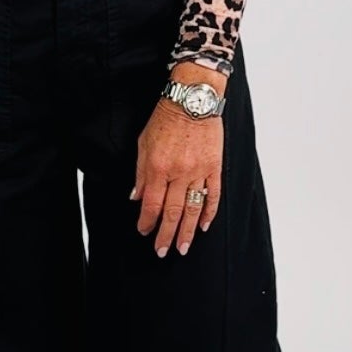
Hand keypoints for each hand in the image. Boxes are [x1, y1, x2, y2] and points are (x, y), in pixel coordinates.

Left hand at [131, 76, 224, 256]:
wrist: (193, 99)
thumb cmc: (166, 118)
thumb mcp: (143, 142)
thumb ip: (140, 172)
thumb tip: (136, 197)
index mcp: (158, 167)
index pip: (151, 204)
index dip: (147, 222)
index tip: (145, 232)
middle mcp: (178, 173)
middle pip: (171, 212)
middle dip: (166, 234)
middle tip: (163, 252)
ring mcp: (199, 171)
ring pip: (193, 208)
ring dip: (187, 231)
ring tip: (183, 247)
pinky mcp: (215, 167)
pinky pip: (213, 195)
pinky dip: (209, 212)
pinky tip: (204, 226)